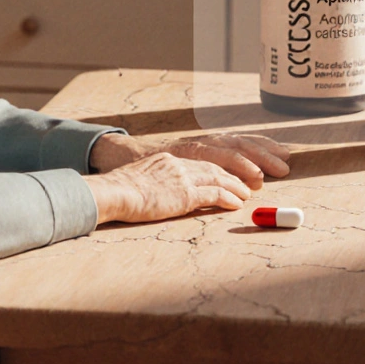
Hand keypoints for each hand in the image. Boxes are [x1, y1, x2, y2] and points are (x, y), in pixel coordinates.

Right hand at [83, 152, 250, 223]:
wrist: (114, 191)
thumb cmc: (119, 190)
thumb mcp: (140, 178)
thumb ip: (155, 181)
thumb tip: (159, 192)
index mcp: (168, 159)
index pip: (201, 160)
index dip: (219, 167)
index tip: (230, 173)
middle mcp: (179, 163)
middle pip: (216, 164)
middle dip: (236, 172)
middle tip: (250, 181)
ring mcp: (183, 177)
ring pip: (219, 177)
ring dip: (237, 186)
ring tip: (247, 194)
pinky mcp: (185, 194)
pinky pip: (214, 194)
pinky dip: (228, 198)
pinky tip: (237, 204)